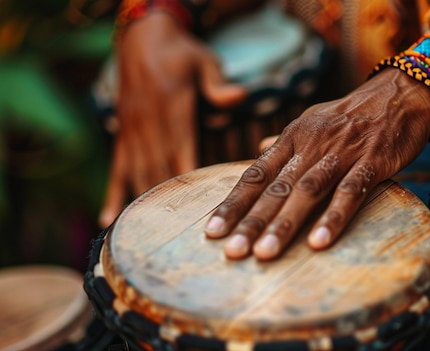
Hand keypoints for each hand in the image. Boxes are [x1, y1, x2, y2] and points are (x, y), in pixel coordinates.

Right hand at [99, 12, 246, 227]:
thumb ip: (217, 84)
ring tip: (147, 240)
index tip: (197, 210)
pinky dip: (111, 195)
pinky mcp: (123, 136)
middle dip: (169, 205)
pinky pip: (116, 169)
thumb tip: (240, 97)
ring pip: (138, 174)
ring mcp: (133, 133)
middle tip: (178, 239)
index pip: (183, 152)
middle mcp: (150, 126)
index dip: (189, 182)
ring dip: (143, 206)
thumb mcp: (202, 60)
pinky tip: (107, 221)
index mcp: (173, 111)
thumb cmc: (179, 52)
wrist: (140, 38)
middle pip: (160, 171)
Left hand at [204, 69, 429, 259]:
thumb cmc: (352, 114)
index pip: (256, 174)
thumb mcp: (313, 121)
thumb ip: (284, 141)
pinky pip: (350, 192)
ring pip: (307, 190)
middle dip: (251, 221)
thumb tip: (256, 152)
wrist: (400, 93)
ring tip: (264, 253)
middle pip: (276, 187)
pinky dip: (333, 217)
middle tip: (232, 252)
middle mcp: (311, 145)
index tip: (212, 231)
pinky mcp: (372, 161)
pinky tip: (318, 243)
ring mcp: (341, 153)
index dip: (233, 203)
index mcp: (294, 138)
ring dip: (284, 223)